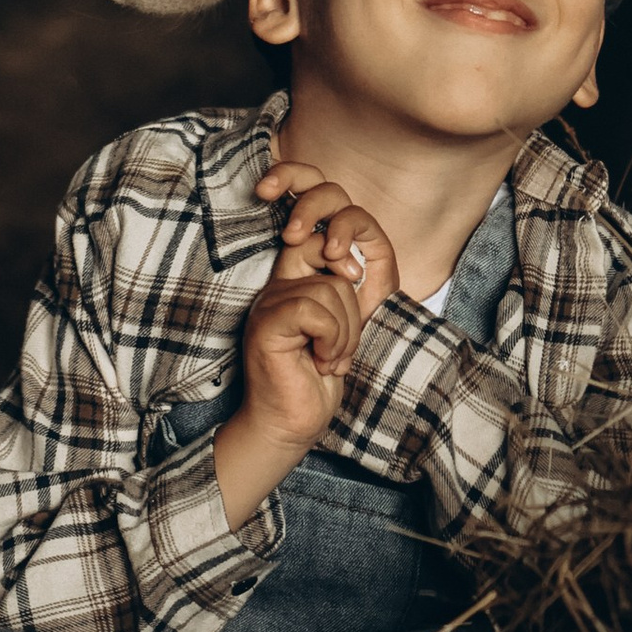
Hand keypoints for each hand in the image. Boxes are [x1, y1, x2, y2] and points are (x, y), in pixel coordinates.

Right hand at [212, 172, 398, 524]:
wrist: (294, 423)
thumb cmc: (320, 376)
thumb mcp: (352, 323)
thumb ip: (361, 285)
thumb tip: (363, 254)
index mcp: (299, 276)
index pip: (309, 208)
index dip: (328, 210)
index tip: (349, 268)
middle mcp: (281, 281)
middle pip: (326, 239)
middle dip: (347, 261)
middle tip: (346, 302)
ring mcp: (270, 300)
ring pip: (333, 287)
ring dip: (347, 333)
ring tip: (329, 357)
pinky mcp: (268, 322)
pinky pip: (319, 310)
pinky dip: (333, 342)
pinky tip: (319, 363)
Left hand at [253, 162, 400, 325]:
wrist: (339, 347)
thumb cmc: (303, 319)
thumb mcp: (277, 286)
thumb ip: (270, 257)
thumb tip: (242, 229)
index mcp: (299, 222)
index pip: (290, 183)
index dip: (277, 175)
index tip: (258, 190)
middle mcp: (326, 220)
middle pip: (310, 177)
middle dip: (288, 177)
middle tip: (266, 194)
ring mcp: (351, 229)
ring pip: (332, 193)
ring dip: (310, 209)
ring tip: (293, 238)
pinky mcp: (375, 243)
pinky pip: (359, 219)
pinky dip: (342, 231)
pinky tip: (331, 252)